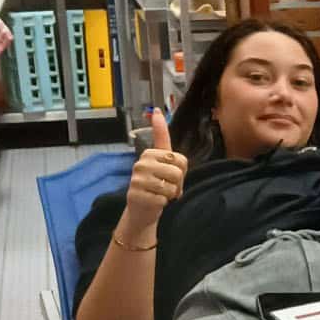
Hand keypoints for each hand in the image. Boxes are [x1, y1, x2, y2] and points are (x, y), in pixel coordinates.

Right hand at [125, 110, 188, 227]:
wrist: (141, 209)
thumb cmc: (156, 182)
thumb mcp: (162, 160)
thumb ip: (162, 137)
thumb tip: (156, 110)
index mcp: (149, 153)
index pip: (177, 158)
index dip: (181, 170)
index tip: (167, 165)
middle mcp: (141, 163)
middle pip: (178, 171)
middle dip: (178, 183)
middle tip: (168, 187)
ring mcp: (137, 179)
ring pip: (171, 186)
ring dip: (170, 194)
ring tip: (161, 193)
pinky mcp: (137, 195)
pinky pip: (163, 199)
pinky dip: (163, 203)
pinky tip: (154, 201)